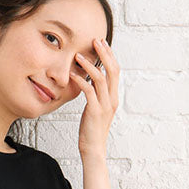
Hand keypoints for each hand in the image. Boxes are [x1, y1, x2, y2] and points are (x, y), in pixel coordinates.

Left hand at [73, 36, 119, 157]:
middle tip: (94, 40)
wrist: (93, 148)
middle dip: (104, 53)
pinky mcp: (94, 111)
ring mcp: (104, 105)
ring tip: (78, 56)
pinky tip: (72, 75)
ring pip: (100, 78)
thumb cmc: (92, 128)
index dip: (110, 55)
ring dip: (89, 65)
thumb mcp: (96, 107)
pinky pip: (88, 91)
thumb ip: (96, 93)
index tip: (101, 43)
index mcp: (114, 97)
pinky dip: (80, 80)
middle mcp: (112, 99)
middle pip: (112, 70)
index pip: (116, 70)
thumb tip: (90, 79)